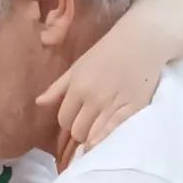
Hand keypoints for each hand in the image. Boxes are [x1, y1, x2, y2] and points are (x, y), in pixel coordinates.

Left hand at [38, 44, 158, 166]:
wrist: (143, 40)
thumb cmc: (108, 52)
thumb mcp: (78, 66)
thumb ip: (58, 87)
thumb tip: (39, 103)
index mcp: (78, 87)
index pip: (64, 119)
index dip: (67, 122)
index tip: (75, 119)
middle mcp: (94, 98)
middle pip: (77, 131)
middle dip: (79, 131)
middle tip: (87, 126)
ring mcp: (113, 105)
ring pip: (92, 135)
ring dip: (91, 137)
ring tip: (94, 133)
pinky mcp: (132, 109)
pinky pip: (113, 132)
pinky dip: (103, 139)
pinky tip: (100, 142)